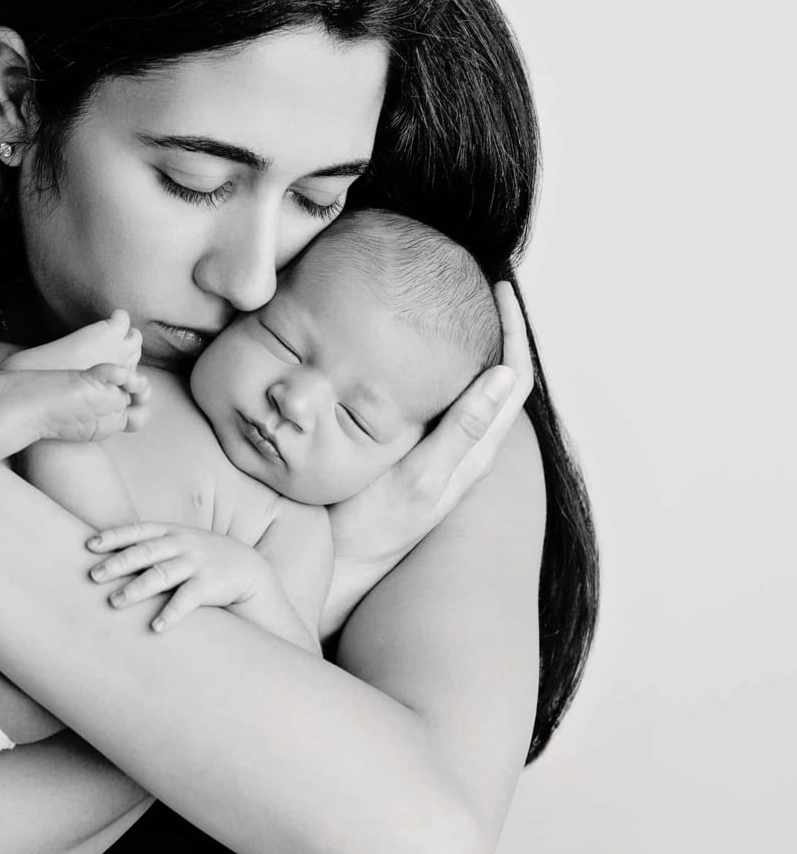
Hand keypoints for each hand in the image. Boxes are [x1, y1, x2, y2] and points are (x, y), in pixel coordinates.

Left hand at [86, 522, 292, 634]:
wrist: (248, 570)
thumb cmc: (202, 559)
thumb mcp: (180, 543)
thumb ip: (151, 545)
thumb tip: (108, 555)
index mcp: (170, 531)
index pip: (137, 530)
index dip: (113, 536)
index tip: (89, 545)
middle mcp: (182, 543)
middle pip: (144, 552)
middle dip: (117, 563)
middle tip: (93, 577)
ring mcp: (197, 562)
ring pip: (161, 574)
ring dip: (136, 589)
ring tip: (115, 602)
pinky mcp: (211, 584)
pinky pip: (187, 599)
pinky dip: (170, 613)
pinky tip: (155, 627)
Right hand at [327, 281, 533, 559]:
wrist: (339, 568)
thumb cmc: (370, 526)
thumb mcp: (419, 476)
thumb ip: (462, 430)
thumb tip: (505, 376)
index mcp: (476, 450)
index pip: (514, 377)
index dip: (514, 328)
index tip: (496, 287)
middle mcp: (469, 451)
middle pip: (502, 378)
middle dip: (498, 329)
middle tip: (477, 286)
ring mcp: (446, 456)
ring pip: (476, 390)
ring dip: (474, 347)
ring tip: (455, 309)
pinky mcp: (422, 459)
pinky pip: (450, 404)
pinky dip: (448, 370)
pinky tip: (420, 359)